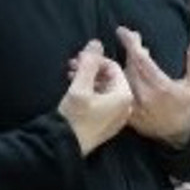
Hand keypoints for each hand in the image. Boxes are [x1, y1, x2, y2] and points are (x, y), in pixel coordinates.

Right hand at [58, 40, 133, 155]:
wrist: (64, 147)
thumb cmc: (75, 117)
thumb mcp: (80, 86)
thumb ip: (89, 63)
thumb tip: (96, 43)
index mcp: (123, 96)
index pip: (113, 67)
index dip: (94, 60)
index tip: (78, 59)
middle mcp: (125, 106)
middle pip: (110, 77)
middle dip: (91, 69)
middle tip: (72, 65)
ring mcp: (117, 116)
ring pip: (105, 89)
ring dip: (88, 79)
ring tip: (70, 76)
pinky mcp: (107, 123)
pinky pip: (102, 101)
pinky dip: (90, 92)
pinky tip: (75, 90)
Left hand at [117, 27, 189, 147]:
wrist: (178, 134)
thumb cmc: (187, 106)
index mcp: (161, 86)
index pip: (140, 59)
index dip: (130, 43)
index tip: (123, 31)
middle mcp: (144, 96)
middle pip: (128, 66)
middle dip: (130, 50)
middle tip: (132, 40)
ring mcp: (133, 107)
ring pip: (121, 78)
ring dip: (123, 64)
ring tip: (132, 56)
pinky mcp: (126, 115)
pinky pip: (116, 93)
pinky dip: (115, 80)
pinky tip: (118, 73)